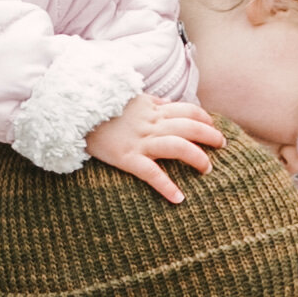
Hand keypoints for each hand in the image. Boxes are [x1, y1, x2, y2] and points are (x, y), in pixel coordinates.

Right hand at [85, 93, 223, 205]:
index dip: (204, 118)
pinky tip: (179, 198)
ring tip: (207, 170)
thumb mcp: (129, 98)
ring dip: (197, 158)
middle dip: (210, 136)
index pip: (187, 110)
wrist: (75, 112)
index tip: (212, 127)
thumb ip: (151, 101)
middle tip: (222, 146)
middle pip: (190, 127)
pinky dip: (166, 186)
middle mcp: (150, 124)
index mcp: (152, 109)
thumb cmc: (101, 107)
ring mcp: (139, 141)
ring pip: (178, 147)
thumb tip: (168, 103)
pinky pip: (151, 173)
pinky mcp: (126, 158)